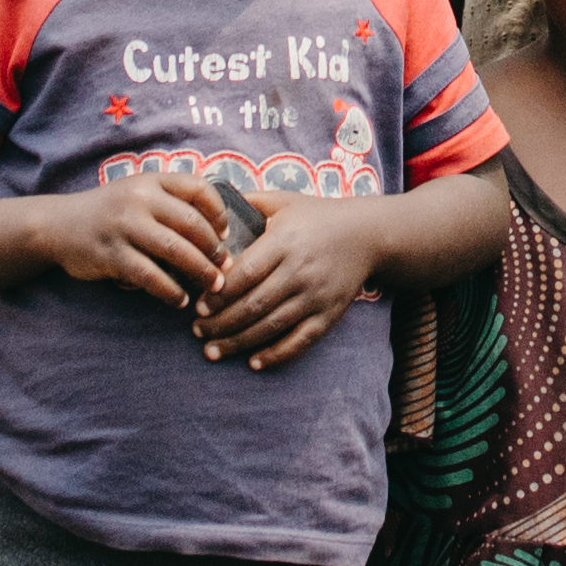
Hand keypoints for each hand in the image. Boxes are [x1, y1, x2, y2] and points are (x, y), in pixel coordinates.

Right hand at [30, 169, 237, 308]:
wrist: (59, 225)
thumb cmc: (109, 212)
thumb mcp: (137, 194)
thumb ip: (170, 203)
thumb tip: (218, 232)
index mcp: (150, 181)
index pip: (198, 187)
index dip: (219, 211)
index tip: (226, 233)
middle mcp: (138, 198)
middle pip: (191, 222)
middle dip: (215, 248)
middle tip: (226, 267)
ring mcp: (124, 226)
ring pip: (175, 250)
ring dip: (200, 271)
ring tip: (214, 286)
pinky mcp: (111, 253)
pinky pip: (149, 276)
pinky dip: (170, 290)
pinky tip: (180, 300)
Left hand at [190, 184, 395, 368]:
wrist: (367, 234)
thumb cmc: (317, 216)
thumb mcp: (284, 201)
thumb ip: (247, 203)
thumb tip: (208, 207)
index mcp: (284, 241)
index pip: (245, 273)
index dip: (219, 294)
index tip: (198, 306)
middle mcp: (299, 270)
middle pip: (254, 304)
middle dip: (221, 323)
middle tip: (198, 331)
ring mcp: (315, 295)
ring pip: (272, 326)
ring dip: (239, 342)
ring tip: (213, 351)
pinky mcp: (329, 314)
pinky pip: (300, 340)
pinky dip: (277, 355)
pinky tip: (254, 363)